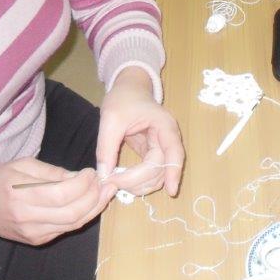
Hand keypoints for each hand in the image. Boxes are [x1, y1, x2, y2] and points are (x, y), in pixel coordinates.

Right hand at [0, 157, 115, 244]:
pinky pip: (66, 229)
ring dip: (94, 208)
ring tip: (106, 192)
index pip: (63, 194)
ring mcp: (33, 233)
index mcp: (21, 196)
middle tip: (107, 182)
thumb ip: (51, 172)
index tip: (92, 171)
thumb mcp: (21, 165)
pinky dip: (83, 216)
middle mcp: (28, 219)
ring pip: (73, 224)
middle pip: (73, 212)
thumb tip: (79, 176)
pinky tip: (91, 203)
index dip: (84, 183)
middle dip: (95, 197)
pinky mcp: (37, 240)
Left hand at [97, 67, 184, 196]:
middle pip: (163, 168)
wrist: (127, 88)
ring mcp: (161, 146)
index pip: (174, 152)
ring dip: (140, 185)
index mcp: (164, 126)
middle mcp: (167, 138)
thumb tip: (104, 175)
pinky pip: (150, 172)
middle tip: (114, 184)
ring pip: (158, 175)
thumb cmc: (123, 98)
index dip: (174, 172)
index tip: (171, 192)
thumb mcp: (111, 118)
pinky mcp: (152, 152)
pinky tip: (122, 182)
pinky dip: (138, 181)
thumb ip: (106, 146)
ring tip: (116, 183)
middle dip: (141, 180)